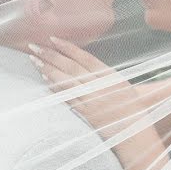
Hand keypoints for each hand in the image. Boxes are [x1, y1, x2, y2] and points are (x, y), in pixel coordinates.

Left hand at [28, 37, 144, 139]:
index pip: (86, 58)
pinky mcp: (86, 113)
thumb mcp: (123, 84)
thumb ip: (105, 73)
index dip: (69, 48)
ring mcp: (92, 100)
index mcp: (111, 76)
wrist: (135, 130)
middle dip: (52, 55)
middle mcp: (100, 86)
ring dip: (49, 69)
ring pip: (66, 82)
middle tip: (35, 47)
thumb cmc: (131, 106)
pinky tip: (45, 79)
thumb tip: (83, 61)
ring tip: (34, 60)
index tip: (53, 39)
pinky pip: (68, 98)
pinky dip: (55, 88)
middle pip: (72, 67)